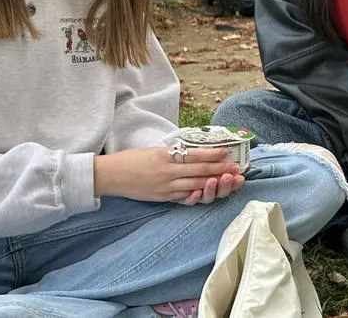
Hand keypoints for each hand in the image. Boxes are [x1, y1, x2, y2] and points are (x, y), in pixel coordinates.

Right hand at [93, 146, 243, 205]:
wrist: (111, 175)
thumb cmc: (132, 159)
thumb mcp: (154, 151)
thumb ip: (173, 153)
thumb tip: (193, 152)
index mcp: (165, 156)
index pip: (194, 155)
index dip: (212, 154)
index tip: (227, 152)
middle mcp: (167, 171)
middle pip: (199, 170)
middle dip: (220, 169)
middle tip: (236, 168)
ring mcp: (165, 186)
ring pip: (195, 184)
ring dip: (214, 182)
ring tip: (228, 180)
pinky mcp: (162, 197)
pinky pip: (184, 196)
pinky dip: (198, 194)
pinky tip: (209, 192)